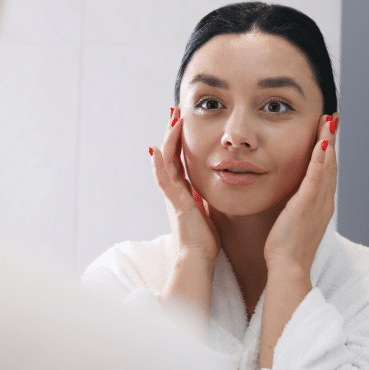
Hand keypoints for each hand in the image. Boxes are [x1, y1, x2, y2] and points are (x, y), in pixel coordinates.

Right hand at [149, 107, 221, 264]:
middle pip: (170, 154)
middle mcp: (174, 190)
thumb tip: (213, 187)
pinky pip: (164, 179)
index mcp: (183, 191)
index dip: (180, 139)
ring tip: (172, 119)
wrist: (197, 258)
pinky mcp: (175, 203)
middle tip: (174, 111)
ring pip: (165, 161)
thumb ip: (204, 198)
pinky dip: (159, 164)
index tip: (183, 121)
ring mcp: (172, 195)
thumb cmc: (204, 240)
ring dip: (168, 139)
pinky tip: (156, 149)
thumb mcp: (207, 211)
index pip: (179, 158)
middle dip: (172, 132)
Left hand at [263, 113, 339, 274]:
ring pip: (326, 166)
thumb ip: (291, 207)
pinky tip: (321, 142)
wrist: (288, 268)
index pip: (325, 172)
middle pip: (330, 164)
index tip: (327, 132)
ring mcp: (318, 203)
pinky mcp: (307, 205)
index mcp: (319, 205)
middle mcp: (324, 201)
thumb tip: (286, 199)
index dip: (328, 151)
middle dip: (332, 140)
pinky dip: (320, 158)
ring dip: (328, 141)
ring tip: (329, 121)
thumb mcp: (290, 222)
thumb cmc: (285, 250)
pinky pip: (316, 177)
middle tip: (333, 118)